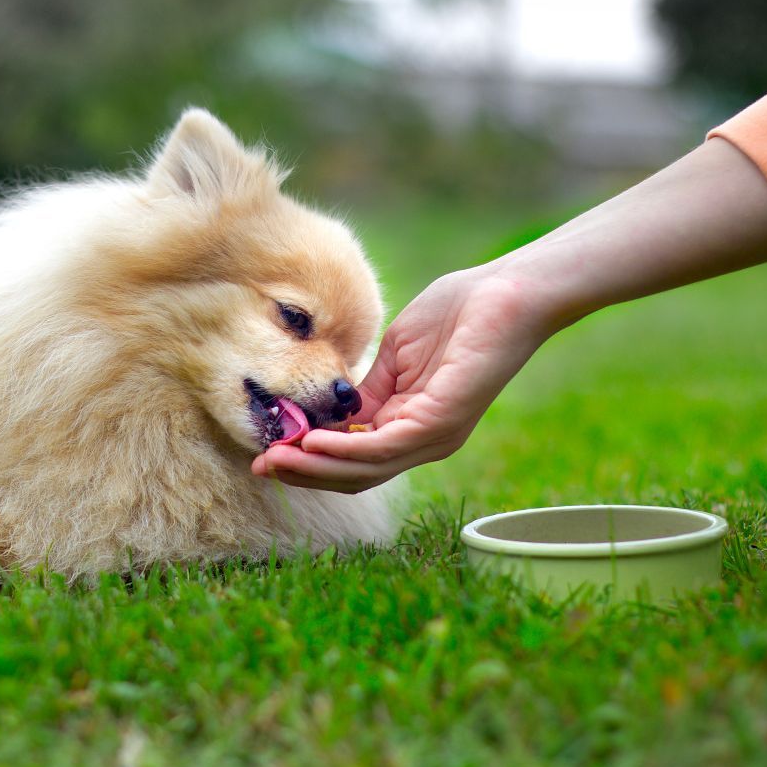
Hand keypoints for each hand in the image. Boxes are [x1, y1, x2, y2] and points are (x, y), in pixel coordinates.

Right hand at [252, 264, 558, 492]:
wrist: (506, 291)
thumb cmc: (458, 312)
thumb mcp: (395, 355)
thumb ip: (366, 389)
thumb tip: (329, 413)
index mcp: (412, 425)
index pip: (353, 458)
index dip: (309, 459)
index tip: (268, 452)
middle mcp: (422, 441)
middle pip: (354, 475)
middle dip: (303, 474)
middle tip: (260, 468)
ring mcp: (434, 436)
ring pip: (363, 470)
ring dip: (314, 468)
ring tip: (275, 460)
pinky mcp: (441, 423)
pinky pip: (382, 448)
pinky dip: (343, 450)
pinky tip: (312, 442)